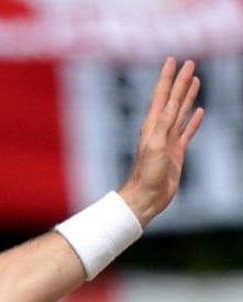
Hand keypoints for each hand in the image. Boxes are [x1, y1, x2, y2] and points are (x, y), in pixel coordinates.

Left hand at [119, 58, 204, 226]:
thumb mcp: (156, 145)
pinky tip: (200, 112)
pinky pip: (188, 131)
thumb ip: (163, 124)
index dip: (168, 77)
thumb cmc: (147, 173)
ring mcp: (169, 139)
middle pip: (174, 99)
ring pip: (182, 112)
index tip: (173, 60)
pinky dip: (195, 120)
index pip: (162, 95)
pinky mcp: (177, 151)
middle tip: (189, 63)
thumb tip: (172, 104)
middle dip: (181, 81)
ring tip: (195, 80)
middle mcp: (160, 129)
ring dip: (188, 96)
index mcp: (152, 125)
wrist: (147, 195)